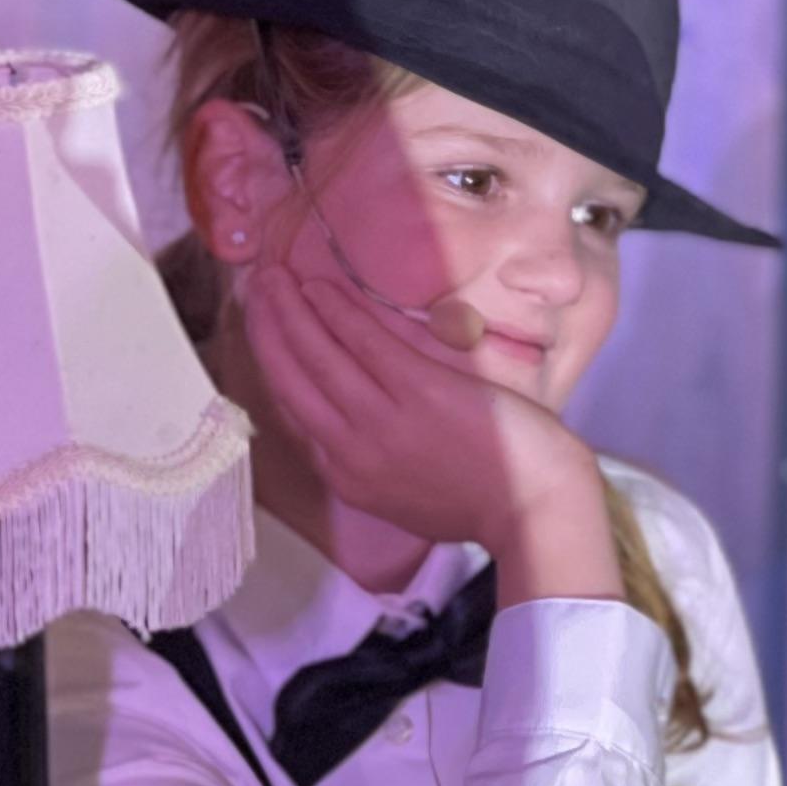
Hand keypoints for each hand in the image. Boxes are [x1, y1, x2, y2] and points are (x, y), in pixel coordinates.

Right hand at [242, 251, 617, 600]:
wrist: (534, 508)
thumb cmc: (482, 500)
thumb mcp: (406, 498)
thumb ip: (370, 462)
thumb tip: (353, 419)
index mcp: (349, 478)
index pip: (297, 415)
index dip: (275, 369)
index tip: (266, 338)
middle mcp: (353, 451)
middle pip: (294, 381)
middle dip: (268, 331)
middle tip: (253, 290)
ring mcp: (383, 421)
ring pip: (319, 357)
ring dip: (291, 311)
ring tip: (273, 277)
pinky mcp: (418, 391)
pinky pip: (365, 343)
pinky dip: (338, 312)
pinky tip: (319, 287)